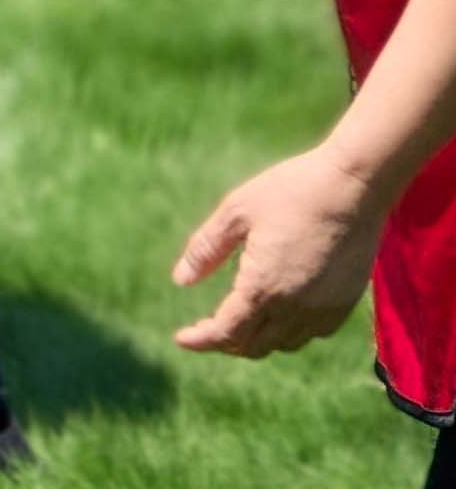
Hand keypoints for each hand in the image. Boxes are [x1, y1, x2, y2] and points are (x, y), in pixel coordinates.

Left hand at [173, 142, 388, 357]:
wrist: (354, 187)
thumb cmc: (290, 192)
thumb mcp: (236, 212)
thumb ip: (206, 249)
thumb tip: (180, 281)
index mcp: (263, 287)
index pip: (227, 332)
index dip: (201, 340)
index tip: (181, 339)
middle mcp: (296, 308)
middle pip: (255, 346)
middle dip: (226, 342)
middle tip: (204, 328)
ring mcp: (325, 309)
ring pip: (285, 344)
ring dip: (258, 340)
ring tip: (238, 321)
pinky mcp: (346, 303)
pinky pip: (313, 333)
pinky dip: (289, 332)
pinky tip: (278, 312)